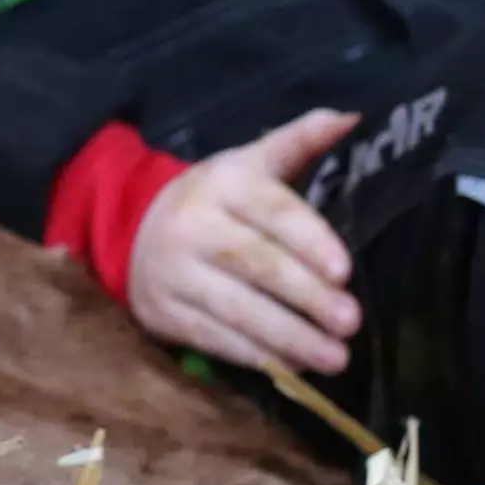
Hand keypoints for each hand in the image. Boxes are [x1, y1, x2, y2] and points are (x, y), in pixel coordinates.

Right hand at [126, 109, 364, 373]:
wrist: (131, 226)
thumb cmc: (215, 199)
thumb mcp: (250, 163)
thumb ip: (299, 141)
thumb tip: (353, 118)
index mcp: (222, 182)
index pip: (270, 210)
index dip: (308, 240)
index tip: (344, 272)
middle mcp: (192, 224)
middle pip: (253, 262)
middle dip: (305, 295)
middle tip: (350, 322)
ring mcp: (173, 272)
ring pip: (235, 308)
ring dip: (289, 337)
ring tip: (335, 357)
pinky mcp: (163, 312)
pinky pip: (214, 338)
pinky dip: (256, 356)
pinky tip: (294, 367)